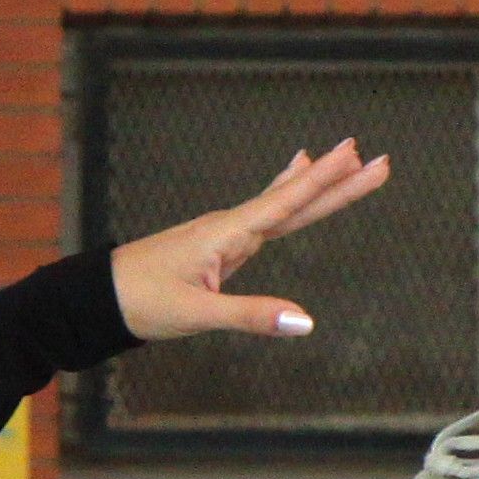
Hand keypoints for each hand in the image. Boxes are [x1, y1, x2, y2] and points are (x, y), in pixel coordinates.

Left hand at [109, 140, 390, 344]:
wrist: (100, 296)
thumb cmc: (141, 300)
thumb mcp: (197, 314)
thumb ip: (251, 316)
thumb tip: (305, 322)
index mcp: (226, 233)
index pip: (285, 202)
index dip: (323, 180)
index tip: (356, 155)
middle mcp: (230, 225)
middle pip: (293, 199)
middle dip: (336, 181)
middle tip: (378, 160)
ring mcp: (226, 233)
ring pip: (283, 205)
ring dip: (317, 186)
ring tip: (351, 160)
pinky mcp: (221, 246)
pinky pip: (266, 216)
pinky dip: (286, 196)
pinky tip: (292, 177)